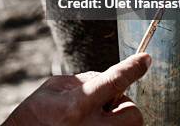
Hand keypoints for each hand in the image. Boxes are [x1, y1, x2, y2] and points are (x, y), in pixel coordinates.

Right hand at [2, 53, 151, 125]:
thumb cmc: (34, 115)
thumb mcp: (52, 89)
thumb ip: (84, 81)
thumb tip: (109, 78)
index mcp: (76, 105)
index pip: (113, 81)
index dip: (132, 68)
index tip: (145, 59)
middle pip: (132, 113)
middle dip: (124, 105)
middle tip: (105, 105)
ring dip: (118, 119)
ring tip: (95, 119)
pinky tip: (92, 125)